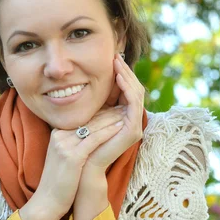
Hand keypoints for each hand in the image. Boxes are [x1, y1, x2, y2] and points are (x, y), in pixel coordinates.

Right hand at [35, 103, 125, 217]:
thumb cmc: (60, 181)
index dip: (100, 113)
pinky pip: (94, 139)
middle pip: (88, 120)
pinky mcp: (72, 156)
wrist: (48, 201)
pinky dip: (109, 132)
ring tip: (126, 113)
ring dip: (111, 119)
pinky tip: (120, 126)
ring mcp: (64, 145)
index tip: (115, 108)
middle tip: (124, 106)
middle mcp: (59, 136)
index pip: (82, 119)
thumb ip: (74, 143)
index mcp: (57, 134)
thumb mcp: (64, 157)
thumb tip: (91, 134)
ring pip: (92, 127)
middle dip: (107, 113)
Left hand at [81, 53, 145, 176]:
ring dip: (127, 76)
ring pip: (136, 93)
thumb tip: (90, 75)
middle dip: (125, 70)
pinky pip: (134, 104)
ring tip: (117, 62)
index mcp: (123, 114)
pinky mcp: (133, 131)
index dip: (121, 72)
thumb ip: (96, 99)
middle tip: (115, 54)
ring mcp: (135, 125)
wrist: (83, 165)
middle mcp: (132, 119)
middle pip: (134, 88)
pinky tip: (119, 77)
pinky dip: (127, 89)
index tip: (111, 56)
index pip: (126, 88)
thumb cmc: (83, 140)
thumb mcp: (90, 113)